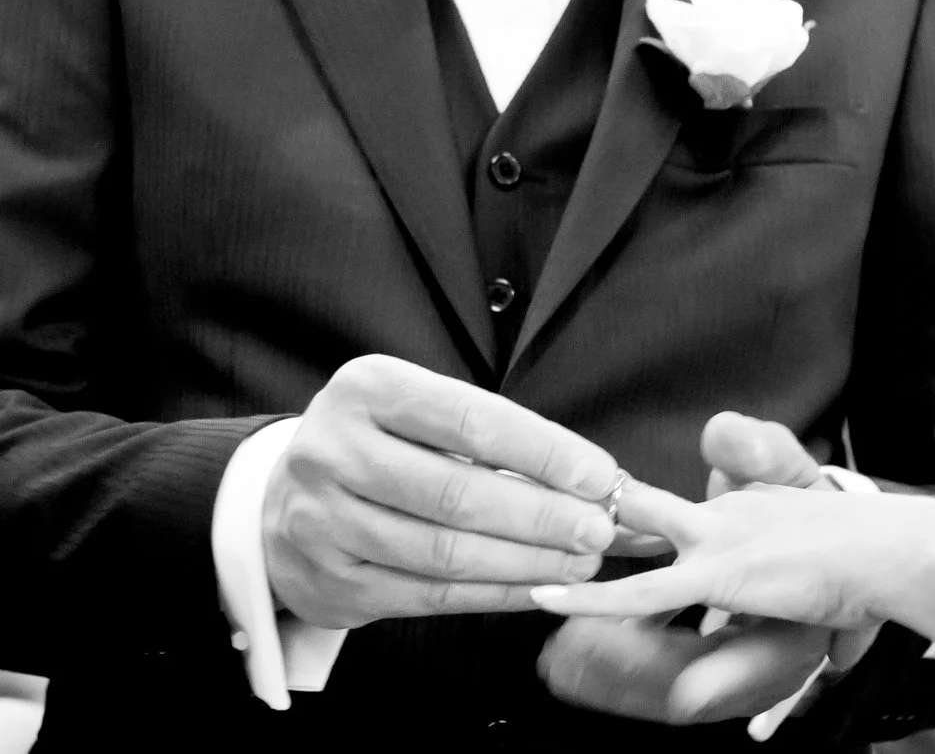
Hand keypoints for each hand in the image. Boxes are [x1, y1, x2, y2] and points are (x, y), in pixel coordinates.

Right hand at [263, 354, 619, 628]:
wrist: (280, 499)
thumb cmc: (382, 446)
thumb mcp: (424, 414)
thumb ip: (500, 439)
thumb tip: (599, 480)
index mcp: (369, 390)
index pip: (473, 422)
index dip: (545, 452)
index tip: (601, 477)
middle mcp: (334, 452)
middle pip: (459, 493)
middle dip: (544, 516)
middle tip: (600, 530)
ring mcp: (323, 522)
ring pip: (445, 552)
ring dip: (526, 562)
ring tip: (580, 563)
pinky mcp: (330, 582)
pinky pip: (428, 596)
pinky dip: (493, 595)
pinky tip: (537, 589)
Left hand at [541, 412, 872, 726]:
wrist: (898, 551)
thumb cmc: (872, 572)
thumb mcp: (826, 601)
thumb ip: (810, 637)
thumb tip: (820, 680)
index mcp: (749, 508)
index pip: (676, 514)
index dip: (633, 521)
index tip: (598, 531)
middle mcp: (727, 511)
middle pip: (642, 510)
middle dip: (597, 520)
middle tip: (548, 529)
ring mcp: (719, 536)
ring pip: (632, 537)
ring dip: (585, 554)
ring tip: (535, 571)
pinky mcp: (717, 570)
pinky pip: (641, 589)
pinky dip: (593, 596)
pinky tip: (552, 601)